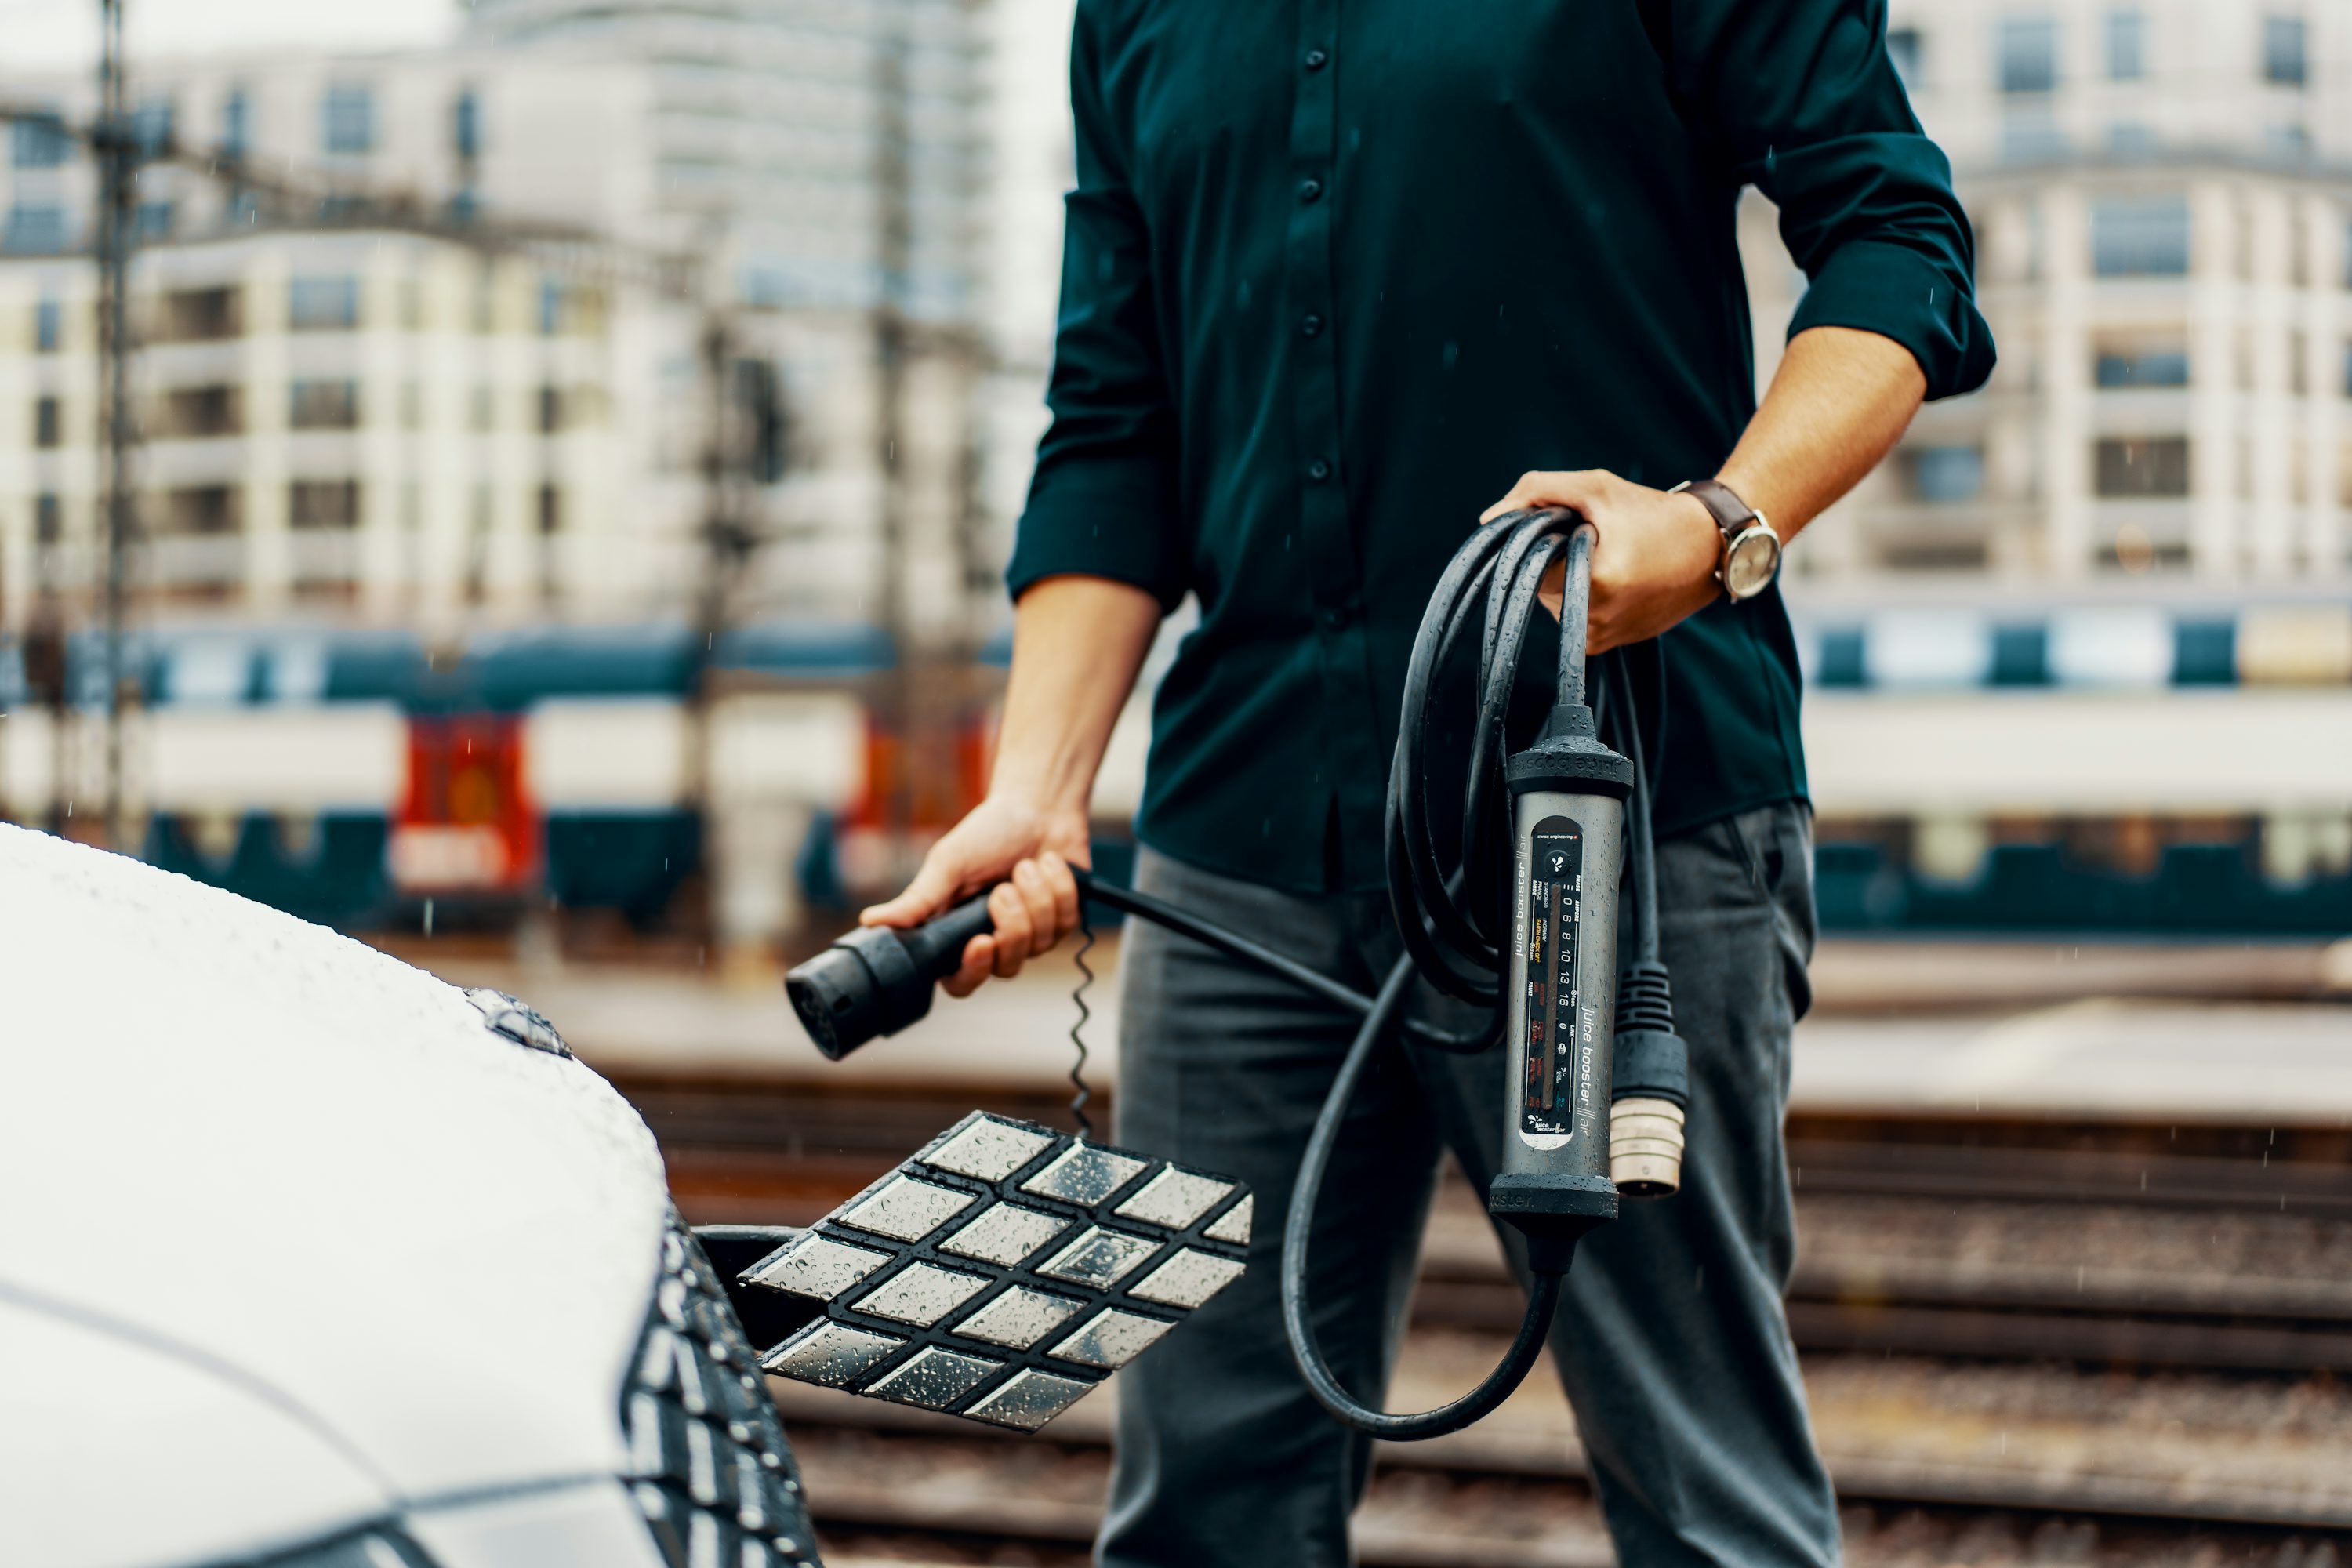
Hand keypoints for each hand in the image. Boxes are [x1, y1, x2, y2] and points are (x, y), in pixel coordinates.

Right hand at [859, 795, 1089, 997]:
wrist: (1037, 806)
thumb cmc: (987, 833)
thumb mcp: (948, 862)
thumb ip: (918, 898)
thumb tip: (870, 922)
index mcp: (959, 934)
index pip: (961, 981)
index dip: (972, 970)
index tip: (981, 942)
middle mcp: (995, 942)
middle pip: (1006, 967)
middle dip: (1011, 926)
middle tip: (1004, 890)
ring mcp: (1033, 935)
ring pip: (1039, 943)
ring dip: (1035, 897)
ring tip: (1025, 865)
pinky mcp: (1063, 921)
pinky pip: (1065, 921)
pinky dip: (1058, 886)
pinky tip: (1048, 863)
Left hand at [1481, 469, 1722, 654]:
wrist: (1710, 548)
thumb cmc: (1651, 512)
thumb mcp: (1595, 487)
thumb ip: (1537, 492)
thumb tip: (1488, 519)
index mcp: (1594, 583)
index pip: (1529, 569)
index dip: (1537, 543)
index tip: (1560, 528)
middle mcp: (1595, 621)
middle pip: (1539, 586)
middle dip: (1554, 558)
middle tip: (1592, 537)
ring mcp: (1601, 639)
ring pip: (1552, 602)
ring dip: (1566, 577)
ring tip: (1607, 557)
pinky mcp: (1606, 645)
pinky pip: (1571, 615)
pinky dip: (1580, 593)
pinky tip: (1612, 576)